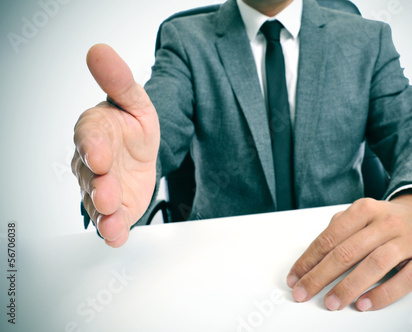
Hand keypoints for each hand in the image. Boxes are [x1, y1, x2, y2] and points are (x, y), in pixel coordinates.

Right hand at [72, 44, 159, 247]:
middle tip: (106, 193)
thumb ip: (119, 80)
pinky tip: (117, 236)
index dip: (92, 146)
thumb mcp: (134, 99)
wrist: (142, 148)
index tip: (98, 153)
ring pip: (97, 202)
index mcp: (94, 131)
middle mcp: (91, 162)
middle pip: (90, 176)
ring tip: (113, 220)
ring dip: (104, 213)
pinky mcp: (115, 207)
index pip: (88, 137)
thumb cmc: (131, 123)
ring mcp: (102, 186)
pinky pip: (110, 220)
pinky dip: (113, 230)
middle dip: (98, 186)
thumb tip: (99, 50)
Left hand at [286, 194, 411, 310]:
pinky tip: (364, 304)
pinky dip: (382, 295)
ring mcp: (408, 240)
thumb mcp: (361, 215)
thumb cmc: (386, 220)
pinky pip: (404, 281)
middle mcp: (387, 222)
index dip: (309, 260)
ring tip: (332, 302)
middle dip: (321, 276)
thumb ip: (337, 230)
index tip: (295, 278)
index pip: (330, 237)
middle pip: (348, 252)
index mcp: (365, 209)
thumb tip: (311, 259)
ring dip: (349, 286)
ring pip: (375, 264)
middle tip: (304, 293)